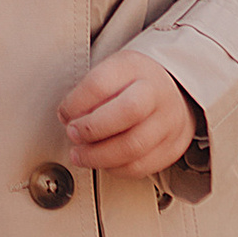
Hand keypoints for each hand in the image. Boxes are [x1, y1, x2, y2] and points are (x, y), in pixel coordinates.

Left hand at [57, 50, 198, 177]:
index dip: (76, 103)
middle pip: (128, 112)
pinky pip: (141, 167)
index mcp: (135, 67)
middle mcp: (158, 93)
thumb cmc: (130, 84)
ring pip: (134, 146)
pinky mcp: (173, 147)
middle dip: (91, 129)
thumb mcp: (109, 73)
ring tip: (80, 155)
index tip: (64, 114)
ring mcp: (169, 121)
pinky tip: (103, 162)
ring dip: (98, 156)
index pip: (102, 83)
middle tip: (72, 134)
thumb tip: (69, 118)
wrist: (170, 91)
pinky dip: (114, 168)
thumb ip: (88, 93)